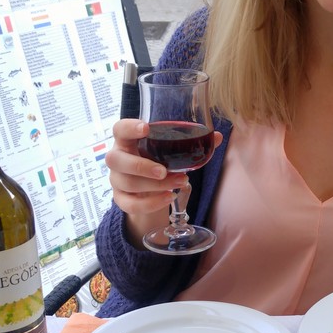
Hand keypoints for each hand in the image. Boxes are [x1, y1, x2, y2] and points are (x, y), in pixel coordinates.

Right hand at [105, 118, 221, 240]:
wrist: (148, 188)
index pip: (119, 129)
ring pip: (127, 183)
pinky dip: (151, 203)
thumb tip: (217, 137)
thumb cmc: (157, 161)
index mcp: (127, 140)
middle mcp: (117, 158)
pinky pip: (131, 204)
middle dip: (140, 166)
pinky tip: (169, 198)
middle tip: (163, 171)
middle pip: (115, 160)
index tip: (146, 128)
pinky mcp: (121, 199)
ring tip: (180, 183)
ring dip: (155, 186)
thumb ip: (191, 142)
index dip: (129, 127)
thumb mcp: (170, 150)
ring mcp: (116, 180)